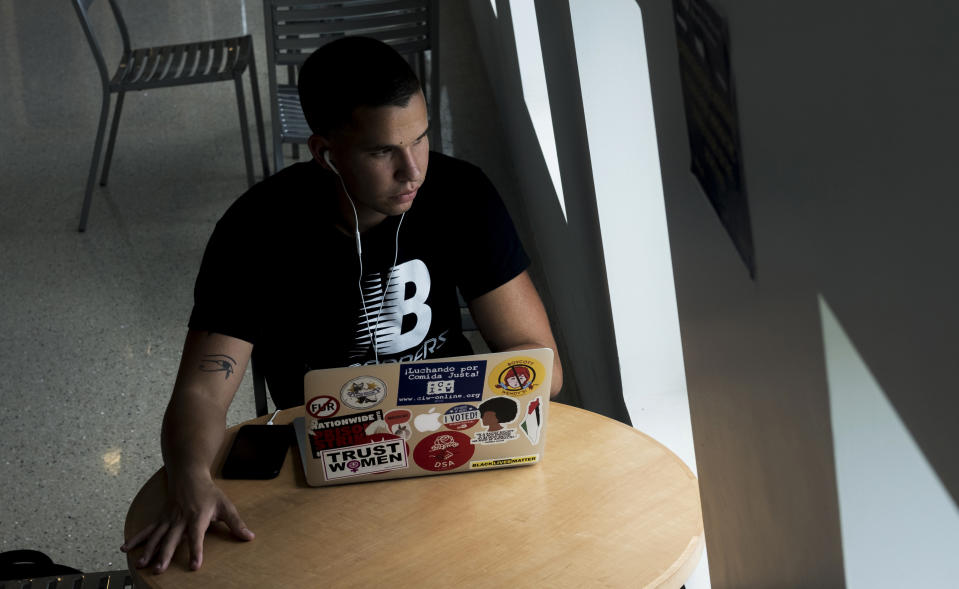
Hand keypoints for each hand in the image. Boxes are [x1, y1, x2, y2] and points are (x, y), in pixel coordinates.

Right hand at [121, 474, 253, 573]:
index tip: (195, 566)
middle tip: (159, 569)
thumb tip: (249, 537)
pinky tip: (125, 549)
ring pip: (157, 536)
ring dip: (148, 550)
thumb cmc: (208, 492)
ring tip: (141, 564)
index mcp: (197, 517)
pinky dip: (136, 539)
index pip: (197, 537)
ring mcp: (168, 519)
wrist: (188, 474)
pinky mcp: (161, 518)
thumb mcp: (225, 505)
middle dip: (165, 555)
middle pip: (172, 539)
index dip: (196, 551)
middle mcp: (180, 519)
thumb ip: (236, 523)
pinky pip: (147, 530)